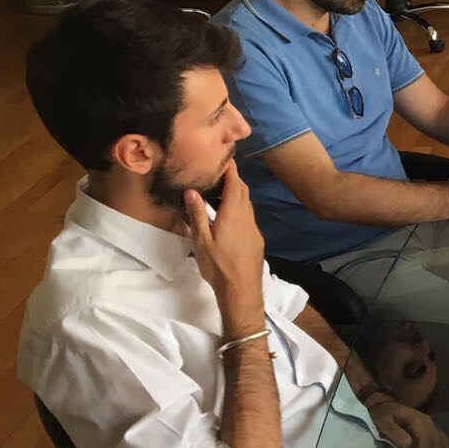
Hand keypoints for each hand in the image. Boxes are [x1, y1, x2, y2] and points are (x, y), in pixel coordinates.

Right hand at [184, 161, 266, 324]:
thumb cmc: (218, 265)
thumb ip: (197, 214)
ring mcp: (254, 228)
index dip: (230, 169)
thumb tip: (192, 191)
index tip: (224, 158)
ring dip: (236, 194)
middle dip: (233, 179)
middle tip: (218, 173)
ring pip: (247, 204)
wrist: (242, 289)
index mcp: (233, 213)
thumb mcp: (201, 240)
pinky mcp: (256, 239)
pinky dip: (240, 208)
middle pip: (243, 191)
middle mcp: (247, 217)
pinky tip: (228, 216)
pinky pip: (248, 216)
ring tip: (219, 193)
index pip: (234, 183)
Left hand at [368, 399, 448, 447]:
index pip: (427, 437)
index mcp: (417, 418)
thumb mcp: (383, 422)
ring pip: (444, 444)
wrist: (385, 409)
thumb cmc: (383, 417)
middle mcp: (429, 422)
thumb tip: (408, 444)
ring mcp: (433, 428)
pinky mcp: (434, 434)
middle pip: (438, 442)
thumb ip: (394, 431)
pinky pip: (444, 446)